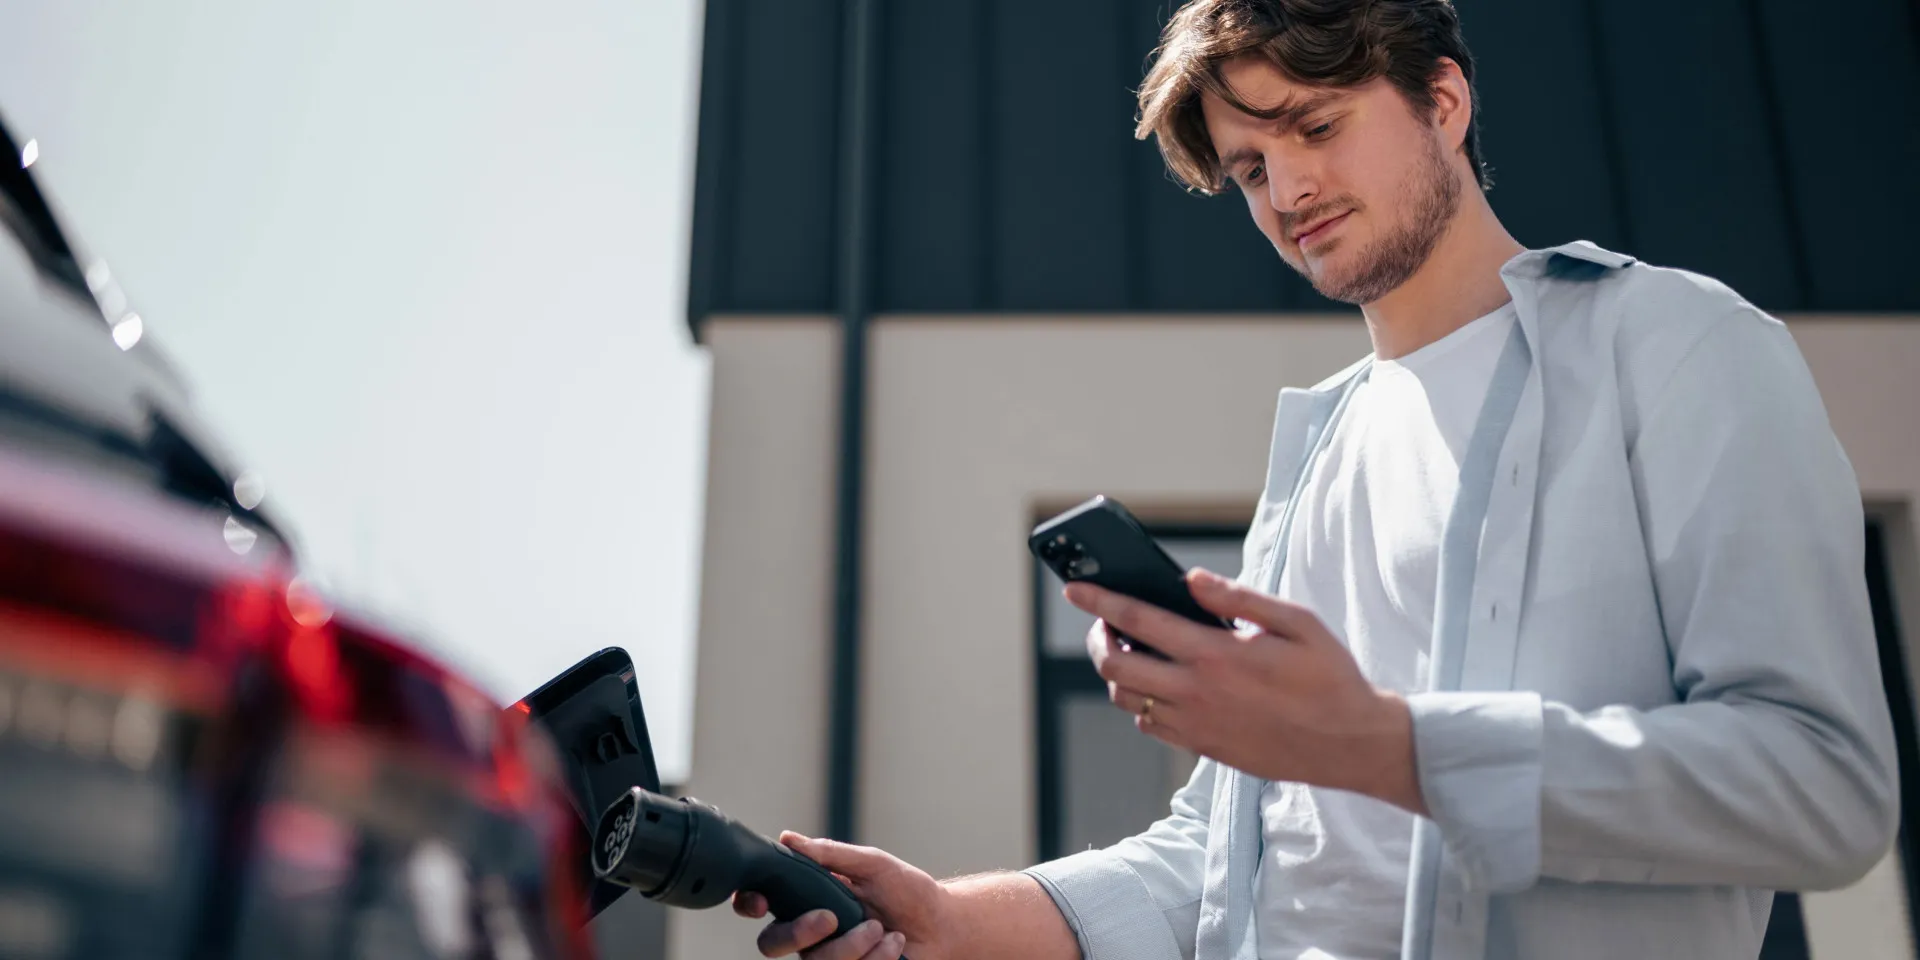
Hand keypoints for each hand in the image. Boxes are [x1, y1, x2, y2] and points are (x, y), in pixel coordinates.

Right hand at [733, 832, 953, 959]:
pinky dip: (875, 959)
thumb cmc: (907, 892)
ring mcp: (828, 957)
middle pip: (773, 943)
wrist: (941, 927)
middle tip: (830, 919)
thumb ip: (832, 854)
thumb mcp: (874, 864)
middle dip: (799, 932)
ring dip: (853, 945)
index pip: (762, 903)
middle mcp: (811, 932)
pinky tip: (893, 947)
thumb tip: (788, 839)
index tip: (763, 902)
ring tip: (884, 931)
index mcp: (809, 899)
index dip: (750, 902)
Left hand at [1071, 568, 1426, 814]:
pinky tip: (1163, 685)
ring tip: (1134, 652)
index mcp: (1217, 655)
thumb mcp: (1297, 622)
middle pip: (1115, 669)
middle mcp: (1197, 694)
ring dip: (1119, 674)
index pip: (1139, 622)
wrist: (1352, 743)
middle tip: (1105, 624)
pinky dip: (1143, 702)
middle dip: (1098, 640)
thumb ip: (1240, 597)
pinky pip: (1151, 725)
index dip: (1100, 602)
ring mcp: (1197, 726)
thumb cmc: (1330, 676)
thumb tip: (1192, 579)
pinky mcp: (1204, 749)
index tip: (1073, 589)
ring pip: (1127, 701)